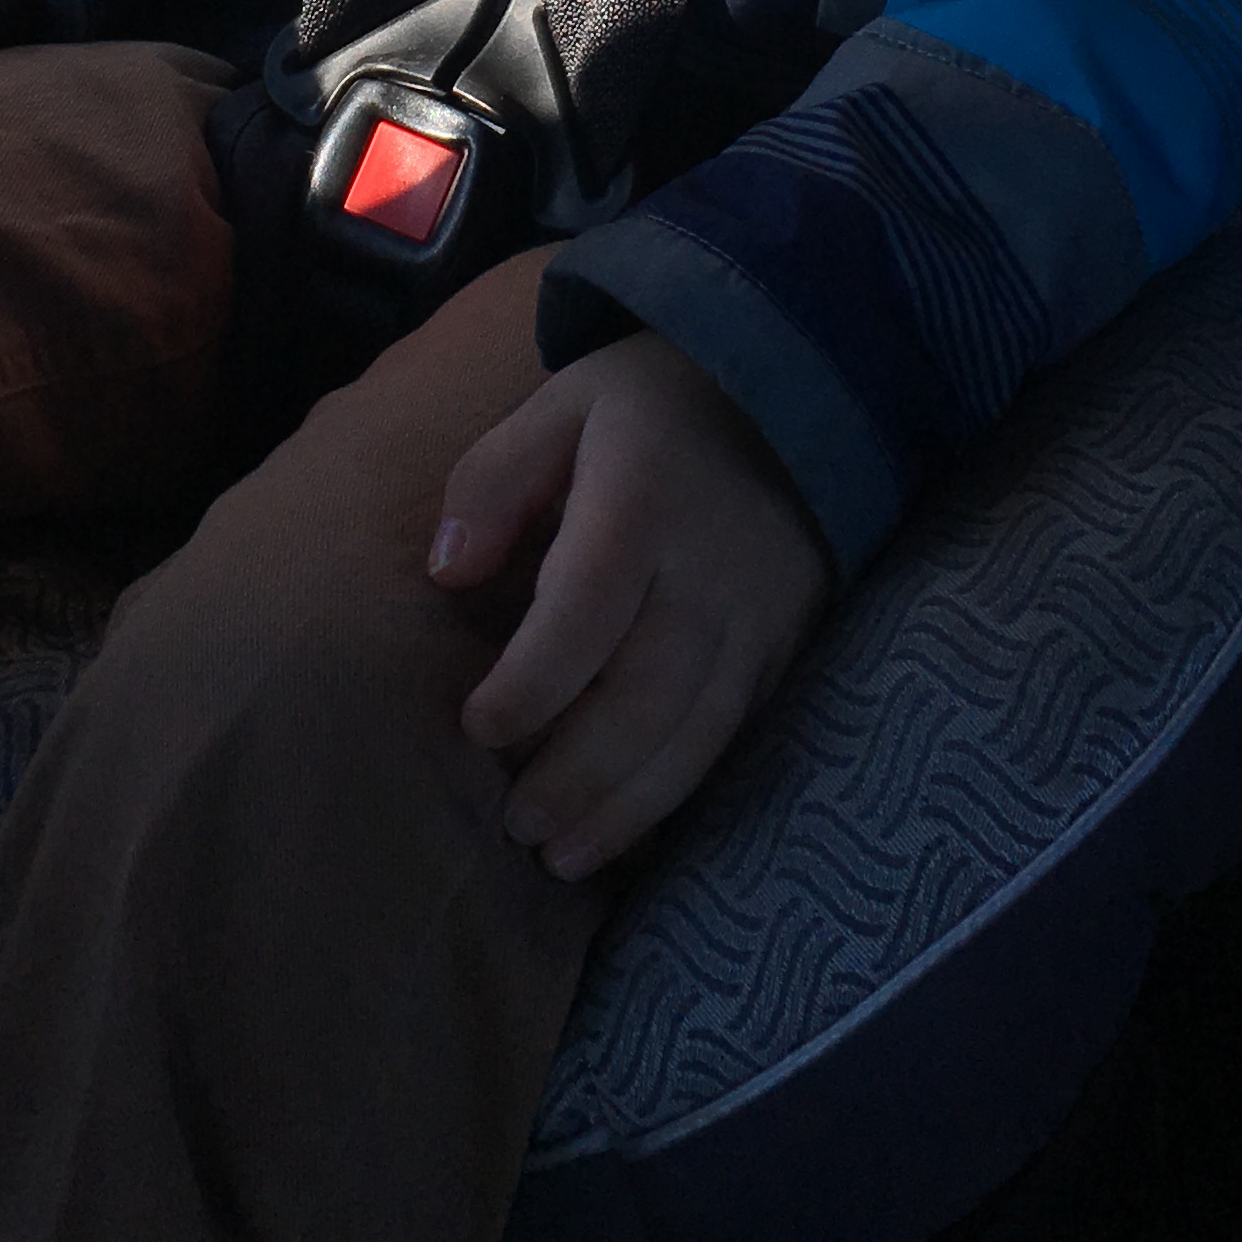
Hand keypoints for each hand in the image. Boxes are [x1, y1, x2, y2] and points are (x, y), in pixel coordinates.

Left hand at [434, 331, 829, 882]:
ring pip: (696, 730)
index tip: (478, 727)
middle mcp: (709, 567)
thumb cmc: (647, 405)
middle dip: (577, 775)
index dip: (530, 684)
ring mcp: (760, 612)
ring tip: (562, 856)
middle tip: (518, 828)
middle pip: (644, 693)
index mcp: (641, 499)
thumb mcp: (558, 405)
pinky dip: (681, 790)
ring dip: (628, 806)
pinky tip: (630, 828)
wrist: (794, 386)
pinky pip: (736, 732)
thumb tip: (447, 574)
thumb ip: (492, 482)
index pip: (583, 611)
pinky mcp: (790, 641)